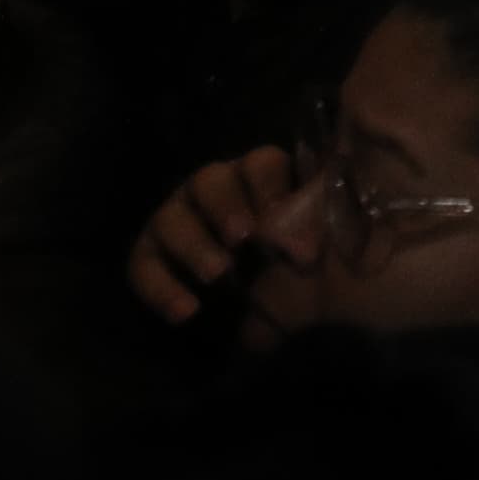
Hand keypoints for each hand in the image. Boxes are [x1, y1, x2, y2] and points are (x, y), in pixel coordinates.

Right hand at [127, 144, 306, 323]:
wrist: (263, 315)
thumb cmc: (296, 266)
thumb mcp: (318, 241)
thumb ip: (321, 221)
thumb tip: (336, 202)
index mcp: (260, 180)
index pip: (262, 164)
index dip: (272, 190)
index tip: (286, 227)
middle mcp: (215, 191)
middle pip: (210, 181)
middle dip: (226, 207)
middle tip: (244, 238)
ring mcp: (179, 219)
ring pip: (171, 217)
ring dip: (193, 244)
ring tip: (217, 274)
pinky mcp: (152, 255)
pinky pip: (143, 264)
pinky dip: (160, 287)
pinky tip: (184, 311)